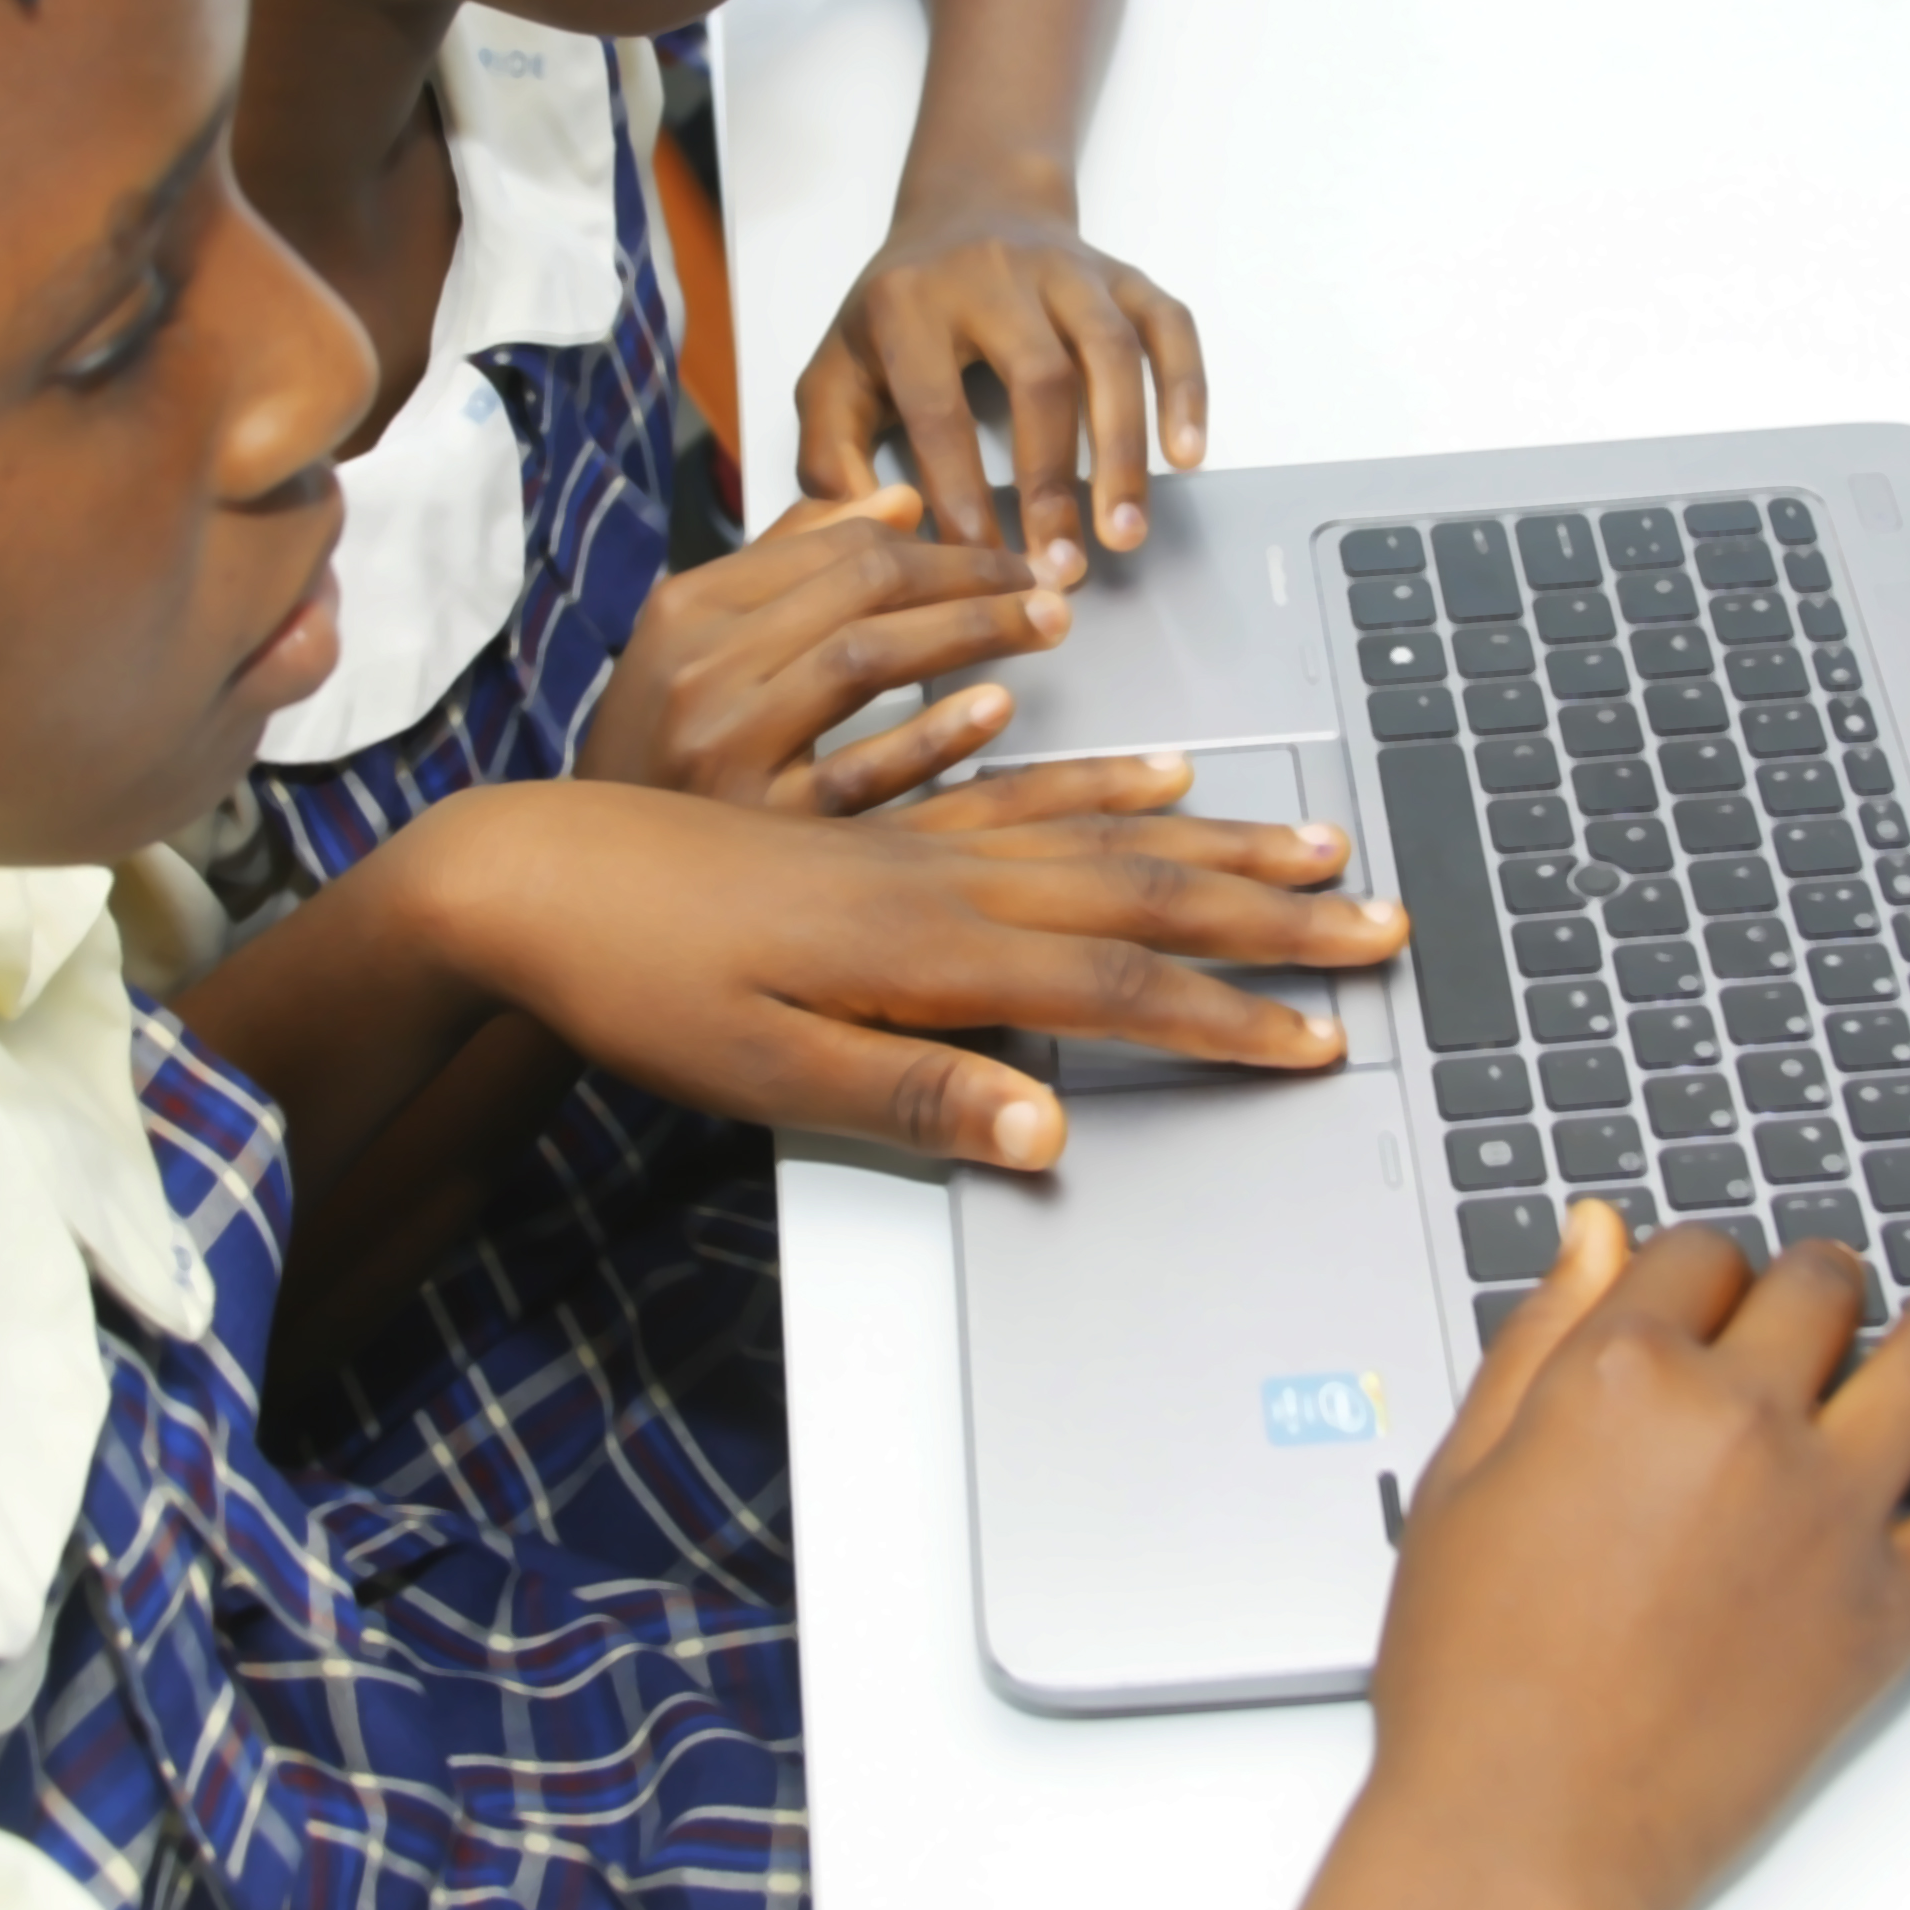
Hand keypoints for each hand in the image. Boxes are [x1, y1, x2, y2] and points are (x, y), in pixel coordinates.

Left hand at [387, 763, 1402, 1163]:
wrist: (526, 876)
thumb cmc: (632, 986)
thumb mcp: (759, 1073)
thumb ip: (911, 1096)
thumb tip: (1051, 1136)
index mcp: (926, 946)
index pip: (1116, 988)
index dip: (1230, 1017)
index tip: (1322, 1038)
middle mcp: (942, 879)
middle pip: (1142, 896)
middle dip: (1272, 915)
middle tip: (1382, 919)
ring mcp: (917, 844)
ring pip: (1100, 838)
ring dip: (1216, 843)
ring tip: (1312, 837)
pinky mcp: (880, 829)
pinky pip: (1019, 795)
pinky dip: (1102, 787)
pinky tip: (1152, 772)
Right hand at [577, 486, 1078, 814]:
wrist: (570, 887)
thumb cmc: (651, 758)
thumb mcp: (696, 643)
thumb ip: (792, 565)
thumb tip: (898, 502)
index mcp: (687, 608)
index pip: (838, 545)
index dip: (941, 544)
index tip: (1005, 558)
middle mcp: (700, 668)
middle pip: (862, 589)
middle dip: (972, 579)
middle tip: (1050, 590)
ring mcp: (724, 749)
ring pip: (864, 657)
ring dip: (971, 632)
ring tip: (1045, 627)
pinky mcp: (757, 833)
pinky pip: (860, 774)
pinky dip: (932, 737)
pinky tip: (993, 713)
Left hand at [795, 183, 1208, 563]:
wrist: (968, 206)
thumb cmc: (899, 312)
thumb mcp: (835, 370)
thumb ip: (828, 454)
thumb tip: (870, 528)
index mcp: (909, 302)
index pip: (938, 406)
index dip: (959, 490)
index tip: (979, 562)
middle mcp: (994, 273)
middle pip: (1038, 377)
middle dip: (1051, 481)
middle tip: (1062, 568)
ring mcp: (1068, 269)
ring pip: (1110, 352)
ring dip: (1123, 449)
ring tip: (1124, 534)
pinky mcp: (1124, 274)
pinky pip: (1168, 326)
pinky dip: (1186, 389)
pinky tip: (1185, 456)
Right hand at [1362, 1211, 1909, 1909]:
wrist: (1527, 1829)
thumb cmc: (1475, 1678)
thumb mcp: (1463, 1477)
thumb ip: (1538, 1339)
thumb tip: (1596, 1235)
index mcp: (1622, 1376)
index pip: (1695, 1256)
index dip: (1703, 1265)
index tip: (1708, 1289)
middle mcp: (1739, 1420)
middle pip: (1817, 1289)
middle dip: (1817, 1283)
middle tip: (1821, 1300)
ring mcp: (1830, 1510)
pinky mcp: (1893, 1604)